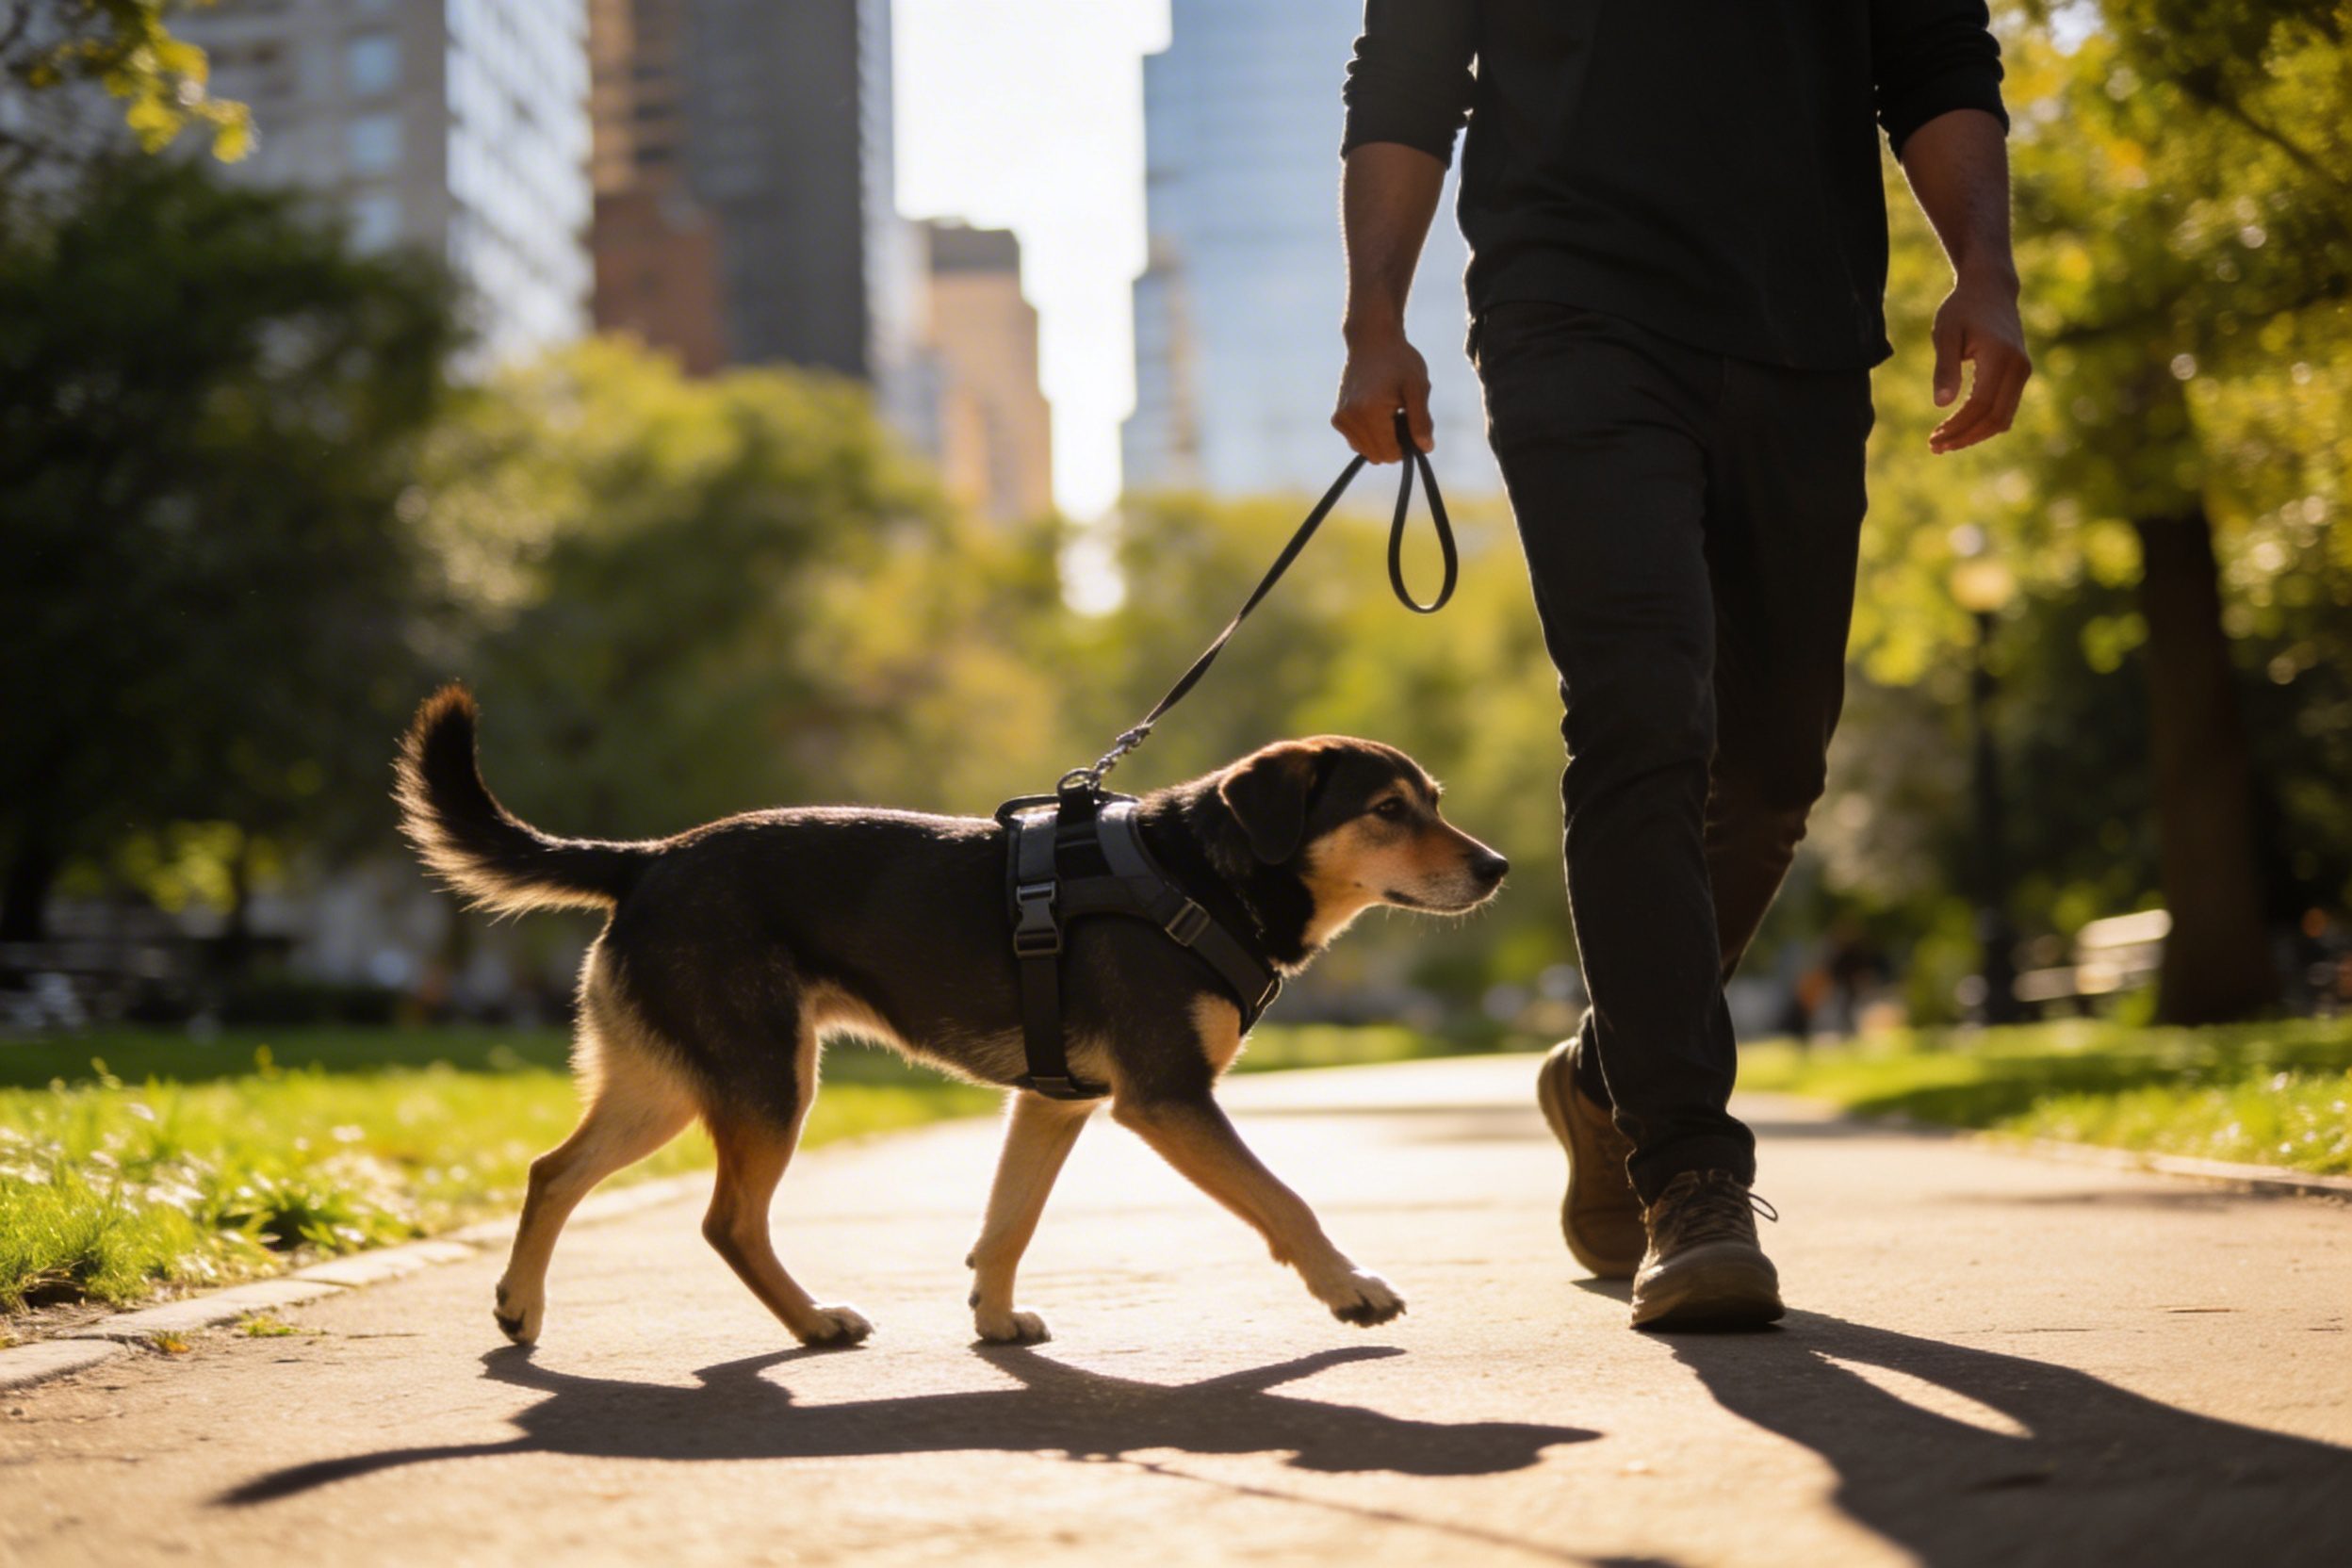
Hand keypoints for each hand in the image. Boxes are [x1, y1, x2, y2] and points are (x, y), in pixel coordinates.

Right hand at [1333, 326, 1432, 462]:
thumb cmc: (1399, 360)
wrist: (1371, 340)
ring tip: (1390, 411)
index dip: (1407, 445)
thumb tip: (1426, 448)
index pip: (1390, 453)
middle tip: (1403, 415)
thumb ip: (1421, 420)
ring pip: (1367, 452)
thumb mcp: (1417, 388)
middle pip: (1378, 456)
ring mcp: (1340, 419)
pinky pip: (1357, 442)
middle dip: (1395, 443)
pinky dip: (1371, 435)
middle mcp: (1349, 418)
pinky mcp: (1337, 419)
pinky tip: (1378, 412)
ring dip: (1382, 440)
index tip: (1414, 424)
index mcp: (1369, 412)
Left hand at [1928, 268, 2030, 453]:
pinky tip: (1960, 428)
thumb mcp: (1946, 334)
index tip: (1933, 439)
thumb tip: (1941, 405)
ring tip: (1944, 443)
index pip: (1980, 405)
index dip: (1957, 427)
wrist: (1990, 289)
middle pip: (1995, 418)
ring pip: (2003, 418)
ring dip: (1975, 435)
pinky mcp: (2020, 373)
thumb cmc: (1962, 309)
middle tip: (1934, 447)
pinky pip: (2006, 409)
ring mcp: (2023, 371)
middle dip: (1965, 437)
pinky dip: (1984, 424)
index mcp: (2001, 356)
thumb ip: (1945, 368)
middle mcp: (2019, 366)